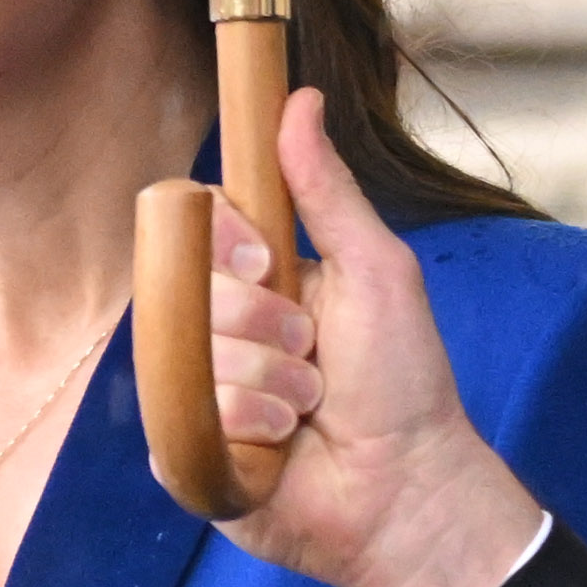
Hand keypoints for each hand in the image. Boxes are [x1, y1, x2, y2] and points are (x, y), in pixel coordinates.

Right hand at [207, 91, 545, 586]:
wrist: (406, 488)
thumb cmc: (403, 382)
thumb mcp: (376, 269)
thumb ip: (329, 190)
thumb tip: (298, 98)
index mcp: (260, 281)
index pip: (199, 229)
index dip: (226, 242)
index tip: (269, 262)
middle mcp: (223, 331)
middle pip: (189, 290)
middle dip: (264, 322)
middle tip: (313, 353)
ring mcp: (201, 391)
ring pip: (191, 357)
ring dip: (267, 383)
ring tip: (309, 410)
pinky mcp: (188, 452)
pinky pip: (180, 419)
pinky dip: (243, 428)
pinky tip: (280, 446)